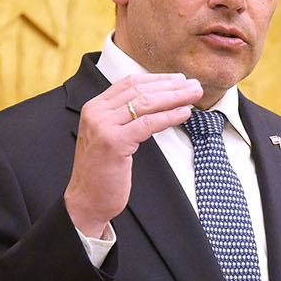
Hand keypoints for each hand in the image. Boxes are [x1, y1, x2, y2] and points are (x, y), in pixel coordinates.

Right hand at [66, 72, 203, 236]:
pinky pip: (147, 123)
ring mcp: (103, 126)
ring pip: (145, 103)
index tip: (179, 80)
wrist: (86, 201)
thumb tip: (157, 103)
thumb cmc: (102, 173)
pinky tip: (184, 114)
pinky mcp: (114, 142)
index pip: (129, 83)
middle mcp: (96, 112)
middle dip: (171, 86)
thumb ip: (125, 119)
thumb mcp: (111, 138)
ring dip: (174, 97)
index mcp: (95, 107)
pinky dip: (169, 116)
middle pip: (140, 90)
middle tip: (194, 86)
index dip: (157, 79)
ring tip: (193, 96)